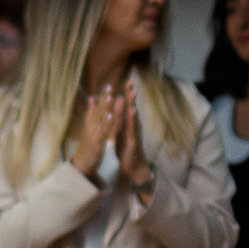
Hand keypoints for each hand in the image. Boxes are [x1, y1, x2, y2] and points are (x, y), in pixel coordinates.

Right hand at [70, 84, 117, 177]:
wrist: (81, 166)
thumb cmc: (87, 147)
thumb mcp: (89, 129)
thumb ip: (91, 114)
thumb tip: (92, 99)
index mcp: (91, 125)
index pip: (97, 109)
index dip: (103, 97)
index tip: (109, 85)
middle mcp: (90, 128)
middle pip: (98, 111)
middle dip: (104, 99)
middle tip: (110, 86)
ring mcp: (93, 135)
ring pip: (99, 120)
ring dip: (105, 108)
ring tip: (110, 97)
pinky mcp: (96, 143)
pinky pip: (102, 132)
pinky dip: (106, 124)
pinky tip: (110, 116)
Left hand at [112, 81, 150, 195]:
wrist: (133, 165)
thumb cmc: (126, 149)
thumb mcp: (120, 133)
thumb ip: (119, 122)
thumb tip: (115, 111)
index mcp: (125, 124)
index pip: (125, 107)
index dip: (124, 94)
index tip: (124, 82)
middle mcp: (131, 126)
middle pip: (130, 108)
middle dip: (130, 95)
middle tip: (130, 82)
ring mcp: (133, 132)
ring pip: (133, 116)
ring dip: (132, 104)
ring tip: (132, 93)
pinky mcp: (133, 140)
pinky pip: (132, 129)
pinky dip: (132, 120)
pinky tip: (133, 112)